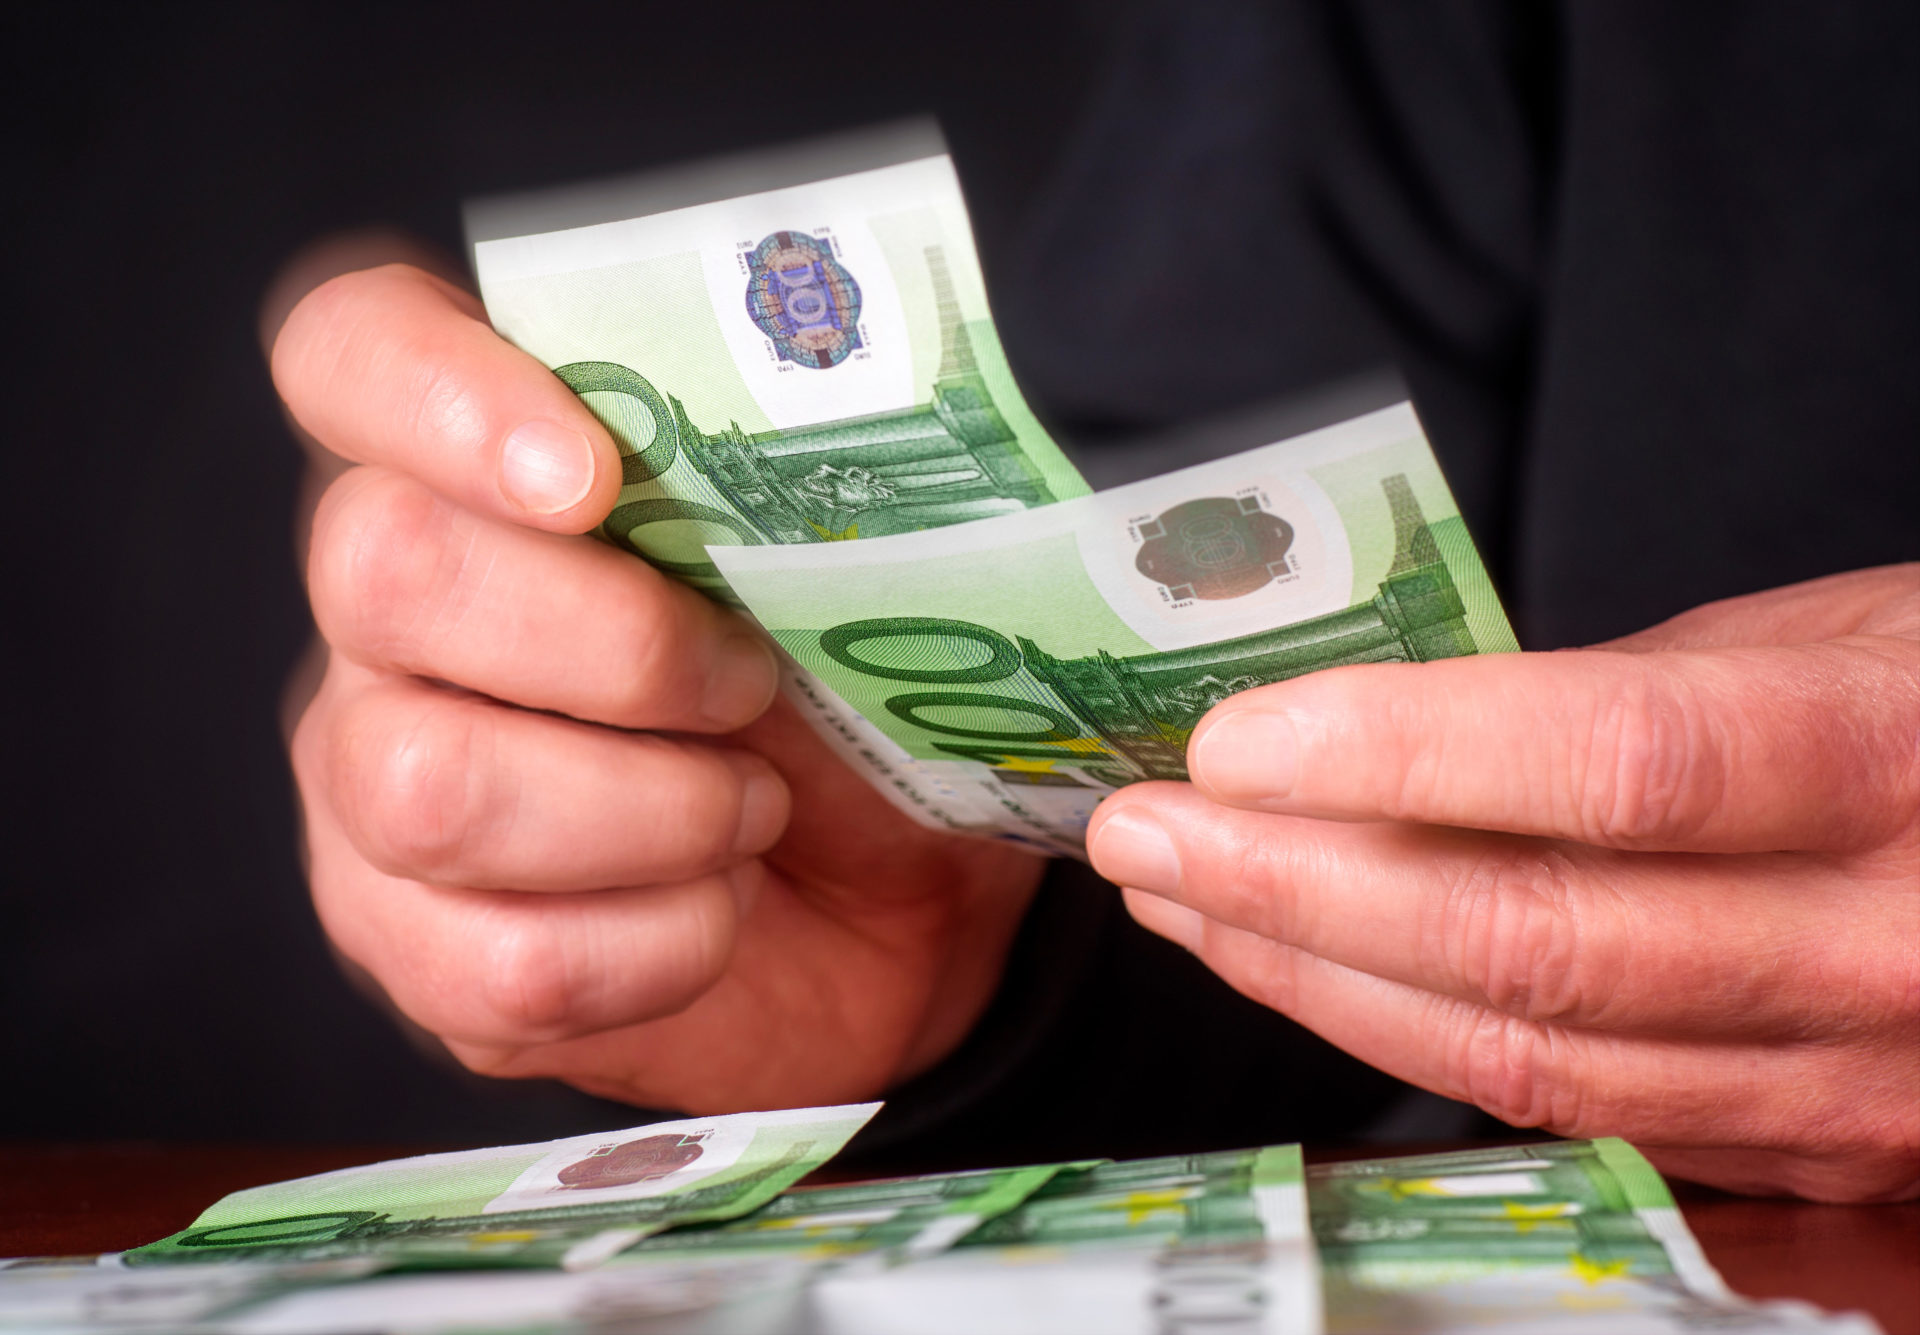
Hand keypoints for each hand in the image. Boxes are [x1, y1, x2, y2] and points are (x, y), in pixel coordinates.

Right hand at [273, 257, 1043, 1112]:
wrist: (893, 906)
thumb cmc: (856, 699)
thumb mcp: (854, 566)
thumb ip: (787, 473)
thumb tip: (827, 417)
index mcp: (484, 461)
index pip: (354, 351)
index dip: (440, 391)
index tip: (591, 476)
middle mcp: (390, 607)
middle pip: (383, 567)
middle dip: (617, 640)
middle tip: (754, 683)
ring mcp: (373, 779)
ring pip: (425, 785)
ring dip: (650, 810)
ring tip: (753, 811)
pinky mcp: (410, 945)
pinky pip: (498, 961)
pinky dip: (658, 944)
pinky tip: (719, 911)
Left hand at [1089, 566, 1919, 1201]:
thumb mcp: (1835, 637)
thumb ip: (1631, 694)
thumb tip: (1402, 737)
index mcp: (1889, 758)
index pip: (1615, 763)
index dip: (1403, 755)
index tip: (1234, 740)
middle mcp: (1882, 944)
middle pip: (1536, 939)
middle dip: (1297, 886)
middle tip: (1148, 830)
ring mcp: (1856, 1079)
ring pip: (1534, 1056)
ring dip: (1320, 979)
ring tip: (1189, 901)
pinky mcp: (1825, 1163)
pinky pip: (1585, 1123)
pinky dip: (1420, 1052)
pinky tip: (1313, 985)